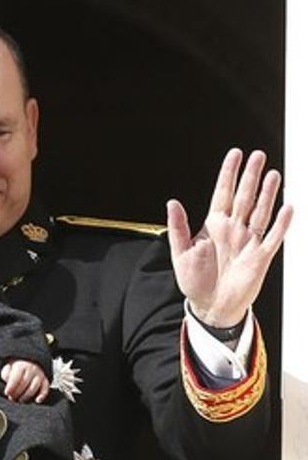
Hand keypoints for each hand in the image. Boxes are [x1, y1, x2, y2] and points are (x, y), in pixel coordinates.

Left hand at [0, 360, 49, 402]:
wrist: (28, 364)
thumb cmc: (16, 370)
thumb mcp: (8, 369)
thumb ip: (6, 374)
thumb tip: (7, 381)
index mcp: (21, 366)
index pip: (16, 377)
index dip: (11, 386)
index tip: (6, 393)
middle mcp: (32, 369)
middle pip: (24, 383)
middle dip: (17, 393)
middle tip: (12, 398)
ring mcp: (40, 375)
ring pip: (34, 387)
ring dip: (26, 396)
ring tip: (20, 400)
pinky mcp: (45, 381)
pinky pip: (45, 389)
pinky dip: (42, 396)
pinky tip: (37, 400)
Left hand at [167, 149, 293, 326]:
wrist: (210, 306)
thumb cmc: (195, 280)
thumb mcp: (180, 253)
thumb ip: (178, 227)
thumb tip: (172, 202)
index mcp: (213, 225)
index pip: (222, 193)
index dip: (228, 173)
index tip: (235, 154)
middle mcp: (233, 229)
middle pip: (244, 197)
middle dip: (250, 176)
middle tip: (258, 155)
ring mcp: (248, 242)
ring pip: (260, 212)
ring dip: (267, 194)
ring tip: (273, 174)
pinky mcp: (260, 257)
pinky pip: (272, 237)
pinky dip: (281, 223)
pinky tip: (288, 208)